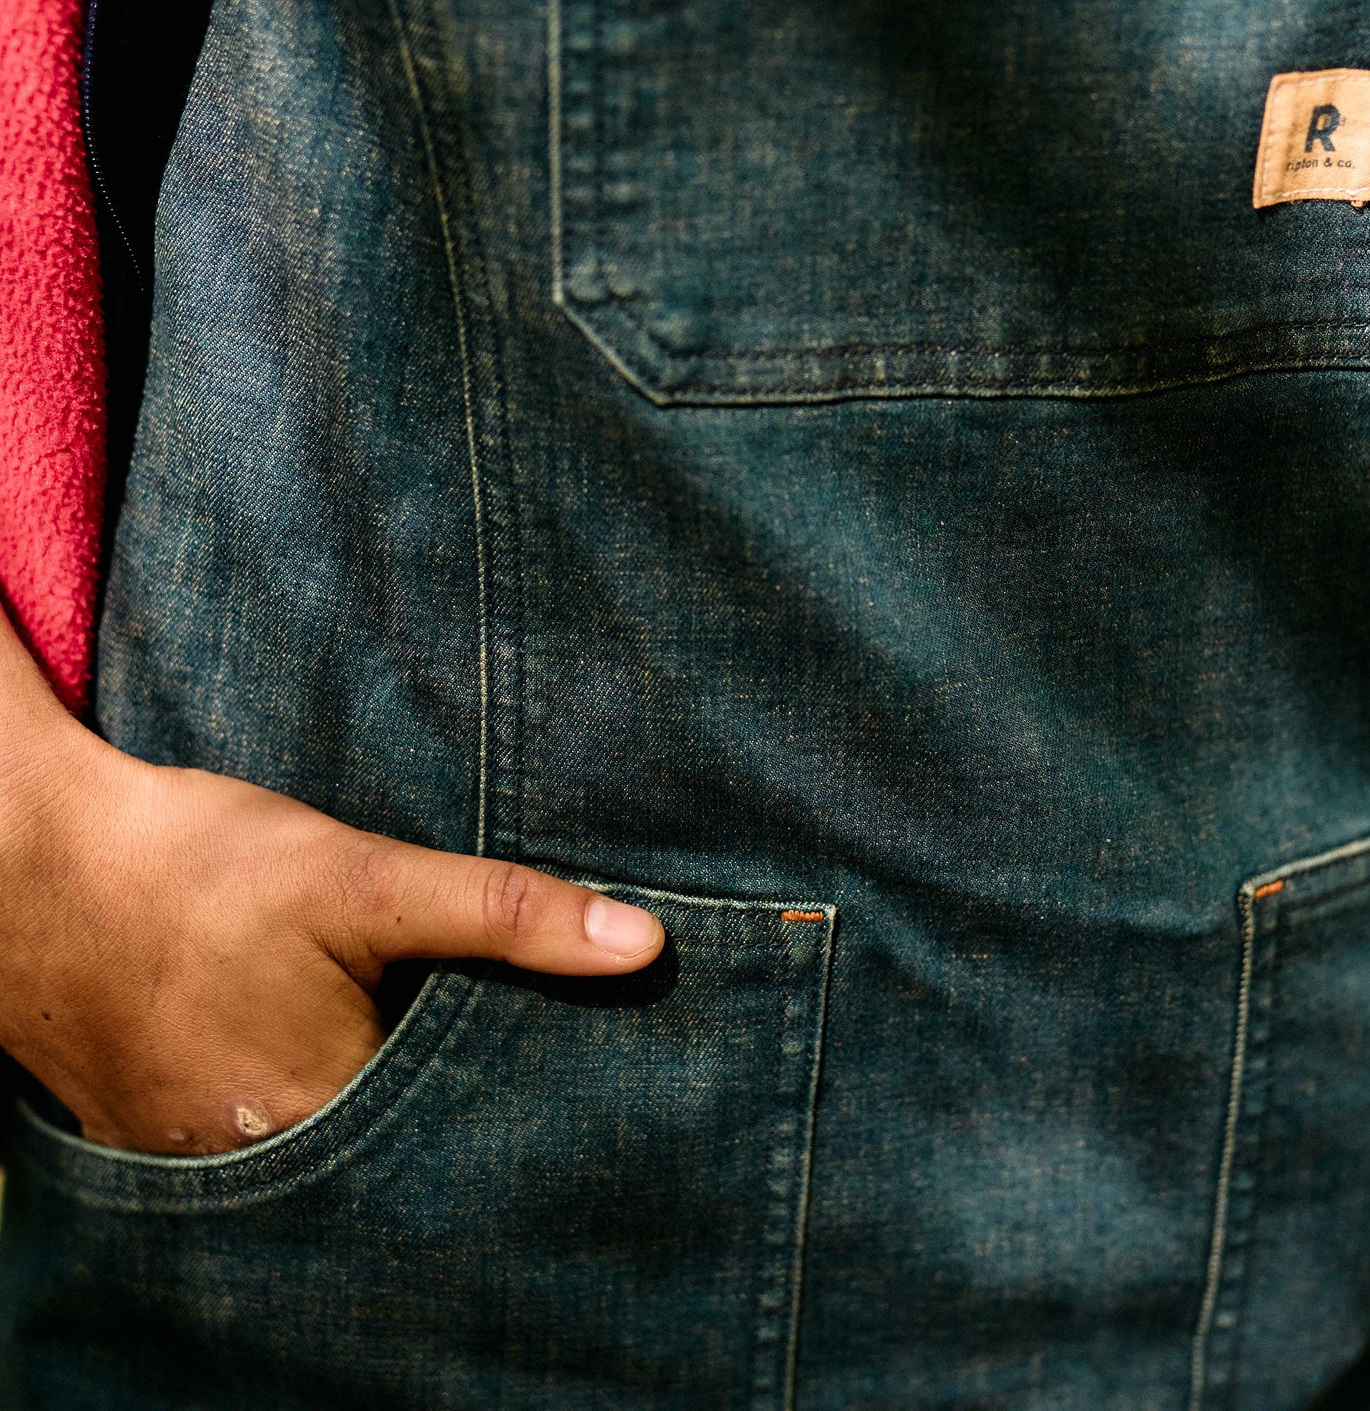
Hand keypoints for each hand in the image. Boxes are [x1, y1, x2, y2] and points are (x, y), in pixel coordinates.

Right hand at [0, 610, 662, 1153]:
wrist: (34, 864)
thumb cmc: (202, 869)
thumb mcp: (365, 876)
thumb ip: (505, 917)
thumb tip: (644, 945)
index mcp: (331, 1119)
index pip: (465, 1145)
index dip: (519, 1104)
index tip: (568, 1069)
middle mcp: (268, 1169)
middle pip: (400, 1154)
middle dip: (450, 1107)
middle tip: (480, 1038)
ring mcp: (203, 1161)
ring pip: (334, 1145)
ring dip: (374, 1101)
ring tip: (403, 1038)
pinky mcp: (161, 1134)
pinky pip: (265, 1135)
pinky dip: (305, 1096)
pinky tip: (317, 1043)